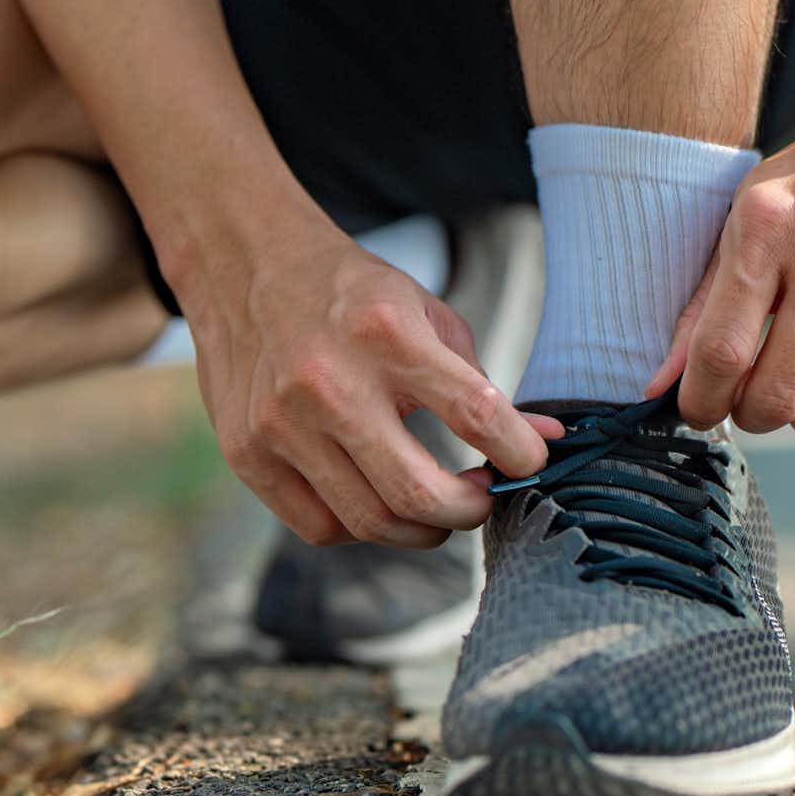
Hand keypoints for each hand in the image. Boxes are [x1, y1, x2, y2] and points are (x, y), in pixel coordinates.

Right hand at [174, 217, 560, 546]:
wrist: (246, 266)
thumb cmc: (350, 295)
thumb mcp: (425, 314)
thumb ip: (483, 382)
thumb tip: (548, 443)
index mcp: (385, 333)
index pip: (475, 414)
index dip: (520, 453)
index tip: (531, 463)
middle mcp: (327, 383)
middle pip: (418, 494)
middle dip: (470, 510)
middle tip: (480, 499)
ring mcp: (279, 425)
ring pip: (370, 523)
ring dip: (422, 529)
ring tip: (436, 509)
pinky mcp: (247, 454)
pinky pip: (320, 527)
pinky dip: (362, 528)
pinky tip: (376, 500)